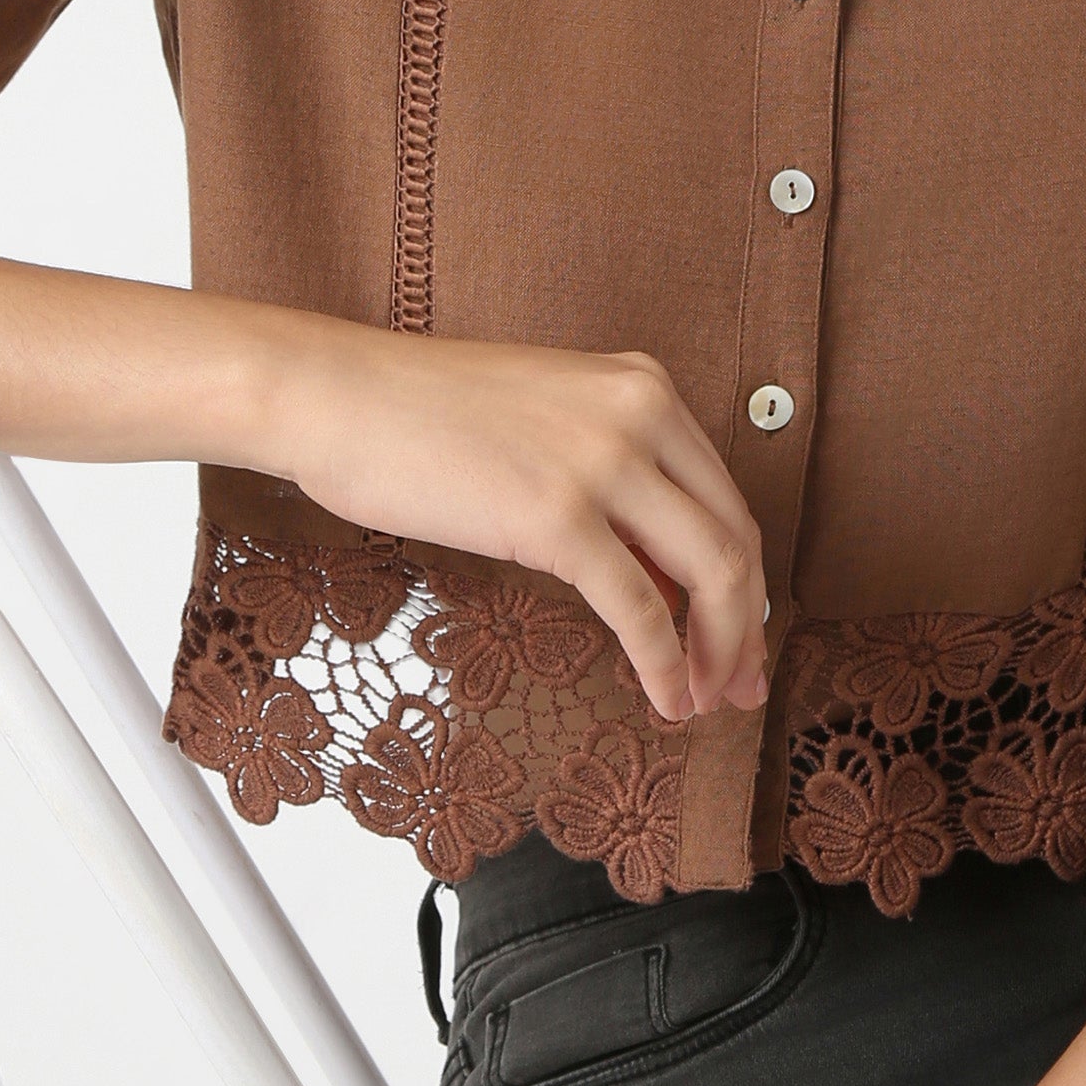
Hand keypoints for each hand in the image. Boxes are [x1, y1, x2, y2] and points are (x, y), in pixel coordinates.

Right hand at [261, 324, 767, 725]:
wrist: (340, 396)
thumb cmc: (421, 414)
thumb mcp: (547, 423)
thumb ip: (613, 480)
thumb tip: (664, 575)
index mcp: (642, 385)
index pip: (724, 494)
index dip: (743, 574)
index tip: (741, 629)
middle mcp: (640, 413)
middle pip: (732, 535)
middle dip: (745, 622)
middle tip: (743, 681)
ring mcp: (602, 462)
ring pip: (708, 572)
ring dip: (716, 650)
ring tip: (706, 700)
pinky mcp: (557, 515)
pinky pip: (638, 606)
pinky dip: (663, 662)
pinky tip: (665, 697)